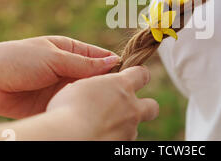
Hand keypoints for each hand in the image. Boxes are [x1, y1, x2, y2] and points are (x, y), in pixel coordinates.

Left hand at [0, 36, 119, 118]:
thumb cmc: (18, 59)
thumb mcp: (55, 58)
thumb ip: (84, 63)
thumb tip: (114, 62)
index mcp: (71, 51)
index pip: (101, 57)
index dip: (116, 66)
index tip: (133, 77)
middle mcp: (69, 69)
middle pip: (96, 78)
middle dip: (108, 87)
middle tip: (126, 98)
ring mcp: (61, 88)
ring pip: (85, 95)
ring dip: (95, 100)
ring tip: (111, 109)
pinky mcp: (53, 105)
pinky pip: (71, 107)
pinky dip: (80, 111)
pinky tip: (91, 116)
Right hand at [40, 66, 158, 140]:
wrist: (68, 136)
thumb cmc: (67, 109)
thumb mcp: (80, 85)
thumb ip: (97, 84)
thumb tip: (100, 85)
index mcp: (121, 86)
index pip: (142, 74)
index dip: (139, 75)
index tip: (131, 77)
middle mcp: (131, 107)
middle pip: (152, 106)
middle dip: (145, 106)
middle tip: (128, 108)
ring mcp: (129, 130)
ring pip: (133, 127)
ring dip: (123, 125)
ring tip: (100, 126)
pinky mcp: (123, 147)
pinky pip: (122, 141)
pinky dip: (113, 138)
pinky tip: (96, 136)